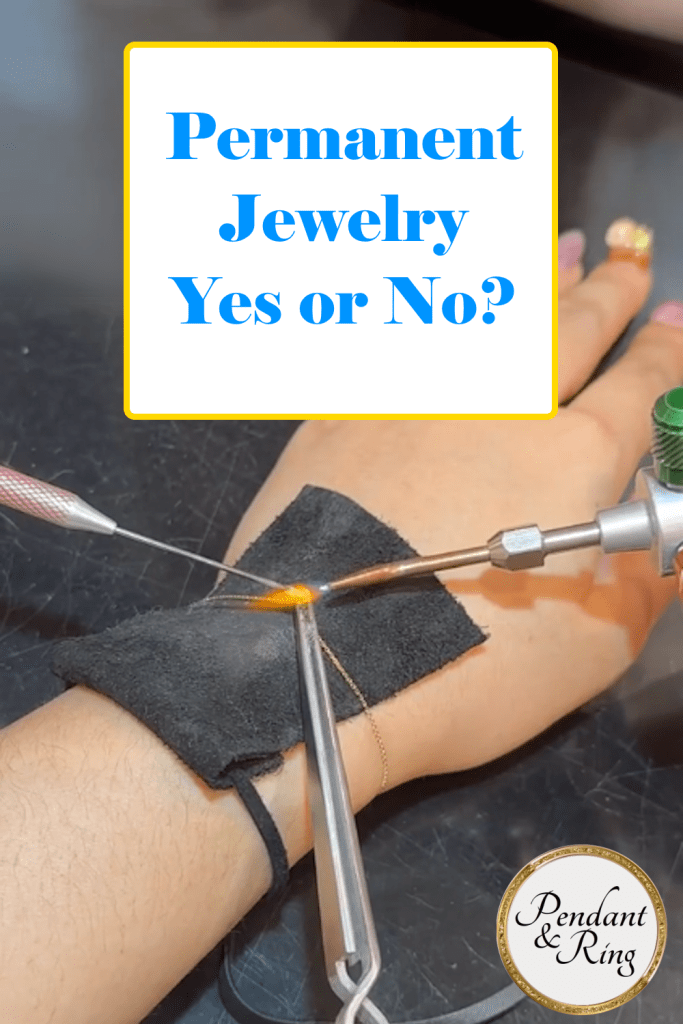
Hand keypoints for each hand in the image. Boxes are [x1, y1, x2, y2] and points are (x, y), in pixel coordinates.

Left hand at [226, 227, 682, 790]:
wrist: (324, 666)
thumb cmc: (467, 674)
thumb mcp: (593, 648)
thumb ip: (646, 579)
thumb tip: (669, 539)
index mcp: (571, 460)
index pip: (640, 386)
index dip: (665, 352)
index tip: (675, 322)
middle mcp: (500, 410)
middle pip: (571, 331)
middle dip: (609, 291)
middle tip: (628, 257)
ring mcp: (418, 401)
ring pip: (493, 320)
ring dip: (537, 279)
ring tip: (563, 246)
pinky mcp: (349, 412)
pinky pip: (404, 338)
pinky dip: (442, 308)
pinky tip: (453, 300)